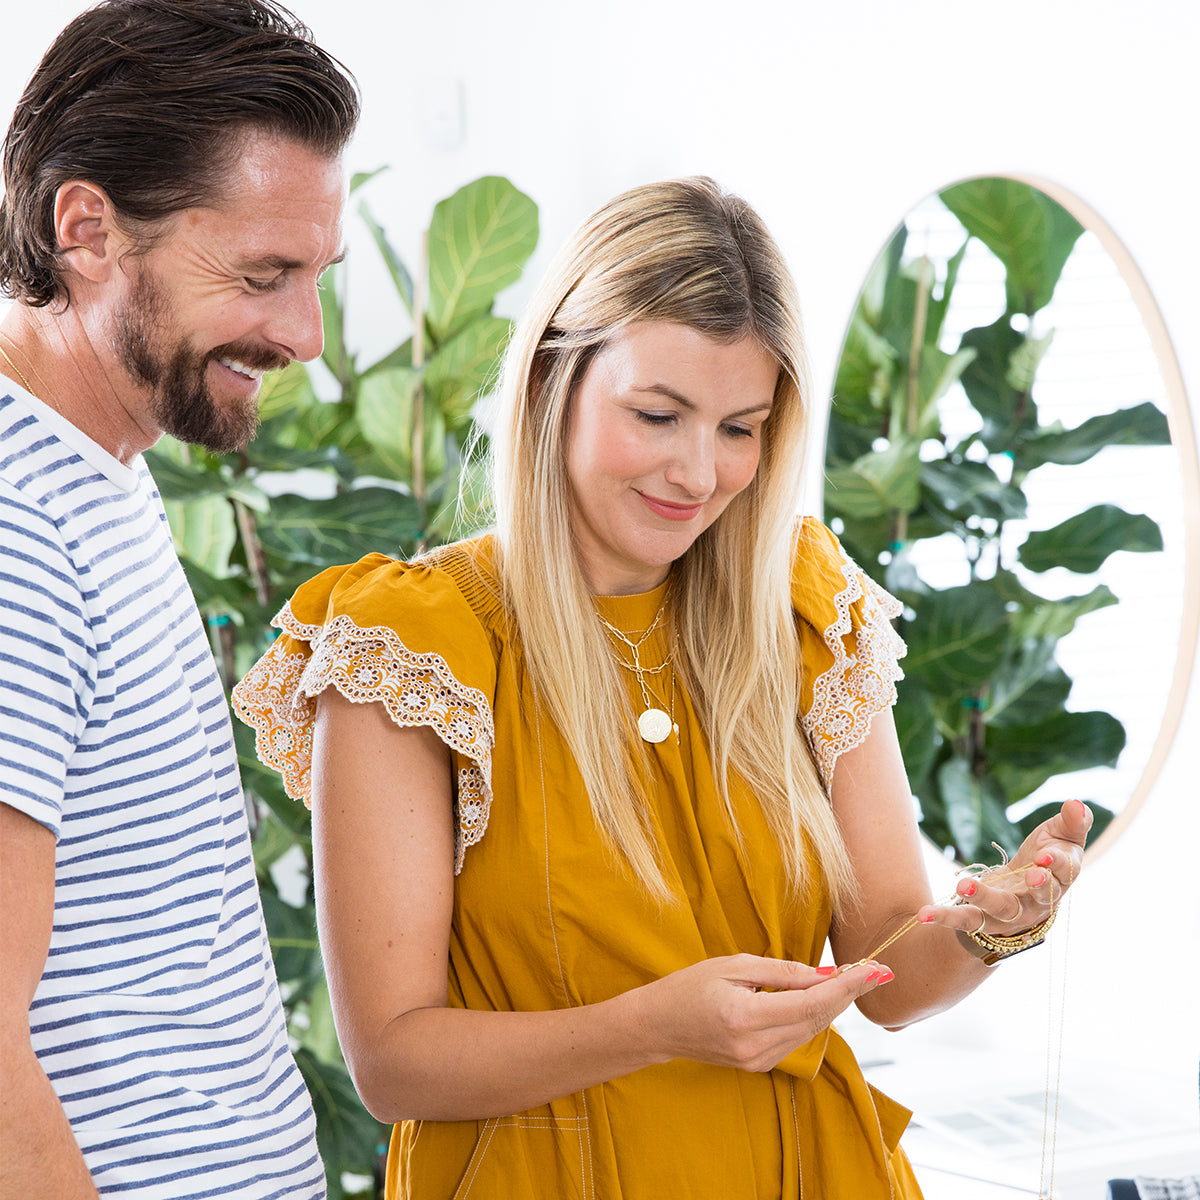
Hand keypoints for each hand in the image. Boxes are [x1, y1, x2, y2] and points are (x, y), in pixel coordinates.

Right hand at [630, 953, 893, 1072]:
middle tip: (876, 970)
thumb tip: (824, 974)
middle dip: (849, 994)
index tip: (873, 969)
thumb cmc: (688, 987)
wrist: (658, 1027)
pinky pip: (796, 1038)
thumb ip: (780, 972)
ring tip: (855, 979)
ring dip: (834, 1005)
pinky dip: (813, 1016)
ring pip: (811, 1031)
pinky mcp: (758, 1065)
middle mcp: (756, 1047)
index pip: (811, 1004)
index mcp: (746, 1018)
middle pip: (818, 1020)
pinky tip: (823, 996)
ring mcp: (757, 1061)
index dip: (846, 986)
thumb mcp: (731, 966)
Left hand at [917, 798, 1091, 937]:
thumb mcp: (1061, 837)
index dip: (1058, 864)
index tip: (1046, 854)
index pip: (1066, 873)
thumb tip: (1078, 802)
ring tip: (964, 886)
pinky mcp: (985, 918)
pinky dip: (945, 917)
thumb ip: (1073, 822)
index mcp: (1061, 879)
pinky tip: (924, 913)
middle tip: (1030, 874)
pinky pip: (966, 920)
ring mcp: (1012, 913)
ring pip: (1001, 909)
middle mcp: (1038, 901)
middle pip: (1040, 897)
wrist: (1023, 893)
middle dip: (1036, 887)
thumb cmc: (1046, 858)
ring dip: (983, 898)